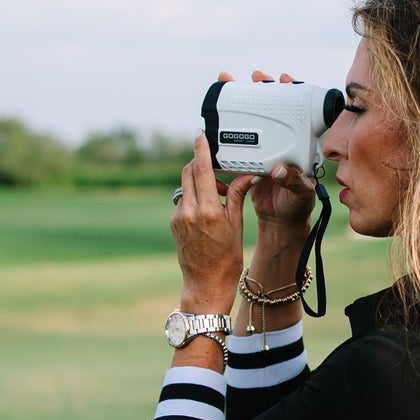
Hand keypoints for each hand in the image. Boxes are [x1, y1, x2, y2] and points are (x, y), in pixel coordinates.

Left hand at [171, 129, 246, 310]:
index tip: (200, 134)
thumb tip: (246, 176)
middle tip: (218, 173)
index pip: (201, 170)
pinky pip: (183, 201)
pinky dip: (194, 198)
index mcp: (208, 211)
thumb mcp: (236, 225)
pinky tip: (207, 212)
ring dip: (199, 184)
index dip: (201, 149)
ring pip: (185, 187)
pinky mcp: (174, 224)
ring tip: (217, 198)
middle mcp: (189, 212)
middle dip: (201, 165)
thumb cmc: (226, 260)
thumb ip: (235, 196)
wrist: (206, 285)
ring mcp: (178, 218)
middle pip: (189, 172)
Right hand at [216, 71, 317, 231]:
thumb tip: (279, 169)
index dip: (293, 92)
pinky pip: (241, 136)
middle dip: (264, 88)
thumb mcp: (300, 193)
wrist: (279, 221)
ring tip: (232, 83)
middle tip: (256, 77)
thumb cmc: (297, 206)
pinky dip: (231, 124)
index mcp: (300, 146)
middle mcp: (284, 142)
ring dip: (245, 100)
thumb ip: (292, 181)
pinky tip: (221, 113)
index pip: (299, 111)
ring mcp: (266, 147)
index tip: (283, 80)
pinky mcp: (250, 156)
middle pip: (275, 108)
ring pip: (257, 118)